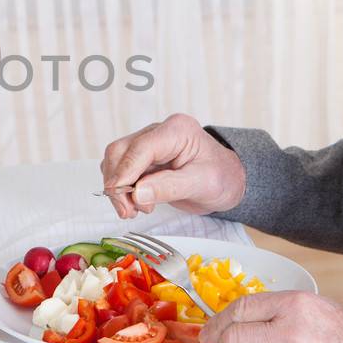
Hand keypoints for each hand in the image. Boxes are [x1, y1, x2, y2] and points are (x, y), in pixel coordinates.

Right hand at [99, 113, 245, 218]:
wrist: (228, 180)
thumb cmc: (222, 177)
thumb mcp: (203, 184)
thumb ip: (170, 187)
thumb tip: (137, 193)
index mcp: (177, 130)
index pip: (140, 148)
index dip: (126, 174)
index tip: (122, 199)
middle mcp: (158, 132)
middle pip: (120, 151)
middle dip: (118, 183)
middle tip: (129, 211)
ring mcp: (148, 143)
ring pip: (115, 160)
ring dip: (117, 188)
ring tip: (136, 209)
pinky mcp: (141, 158)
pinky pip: (119, 169)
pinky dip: (121, 188)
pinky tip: (137, 203)